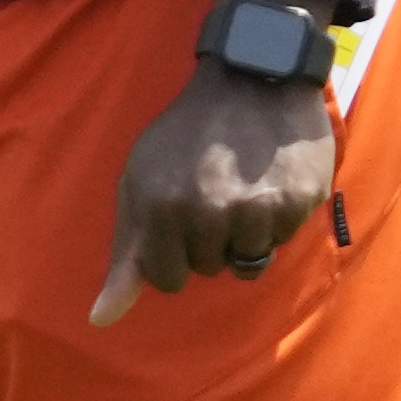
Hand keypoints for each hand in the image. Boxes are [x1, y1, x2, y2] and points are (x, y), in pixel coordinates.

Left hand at [88, 64, 341, 323]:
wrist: (251, 80)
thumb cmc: (184, 137)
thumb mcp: (138, 185)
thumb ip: (126, 257)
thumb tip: (101, 320)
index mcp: (162, 209)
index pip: (168, 279)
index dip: (172, 254)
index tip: (177, 221)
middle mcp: (211, 212)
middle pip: (210, 269)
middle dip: (208, 241)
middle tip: (212, 193)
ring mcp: (259, 206)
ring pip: (249, 260)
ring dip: (244, 233)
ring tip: (242, 187)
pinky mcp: (299, 199)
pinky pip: (283, 237)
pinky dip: (276, 217)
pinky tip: (268, 180)